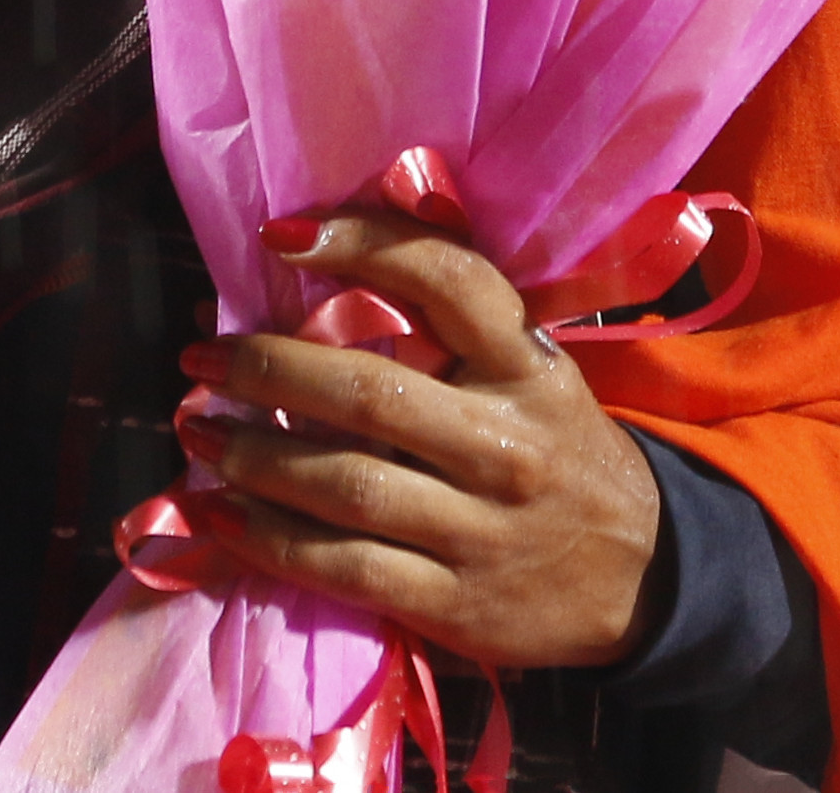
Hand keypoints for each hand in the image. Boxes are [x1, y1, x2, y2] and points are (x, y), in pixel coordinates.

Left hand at [173, 210, 667, 671]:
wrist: (645, 578)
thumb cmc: (559, 448)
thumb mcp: (530, 367)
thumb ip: (450, 325)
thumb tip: (314, 263)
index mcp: (528, 364)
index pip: (446, 279)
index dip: (360, 243)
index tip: (280, 234)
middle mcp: (505, 443)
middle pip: (368, 393)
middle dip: (267, 368)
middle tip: (200, 355)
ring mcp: (480, 530)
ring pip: (344, 485)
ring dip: (250, 456)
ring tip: (194, 431)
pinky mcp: (455, 605)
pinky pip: (343, 567)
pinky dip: (267, 540)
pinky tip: (217, 514)